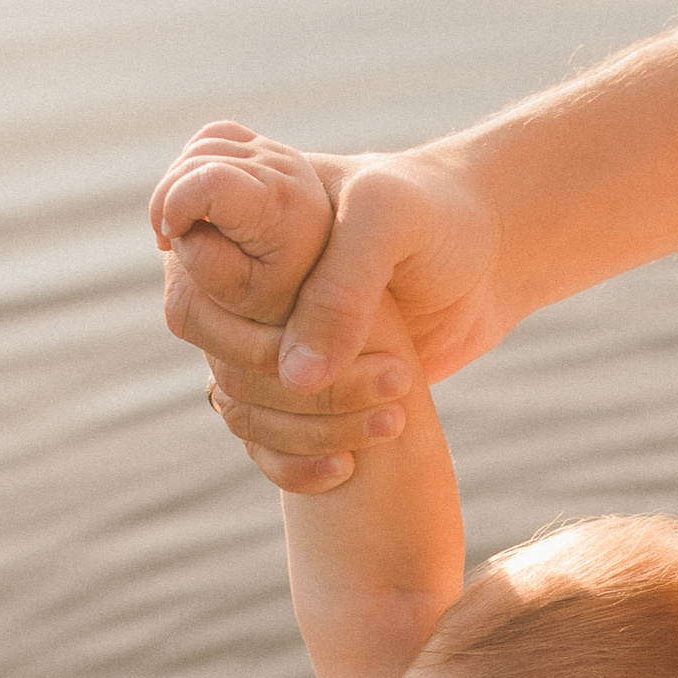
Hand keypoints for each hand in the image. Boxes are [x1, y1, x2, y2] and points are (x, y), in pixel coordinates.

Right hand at [153, 122, 508, 491]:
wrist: (490, 257)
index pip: (186, 255)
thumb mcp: (391, 224)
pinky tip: (348, 466)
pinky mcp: (294, 382)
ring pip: (236, 398)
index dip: (220, 290)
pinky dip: (295, 462)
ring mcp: (262, 332)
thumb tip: (294, 380)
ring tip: (392, 419)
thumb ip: (340, 289)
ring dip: (307, 425)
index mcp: (243, 212)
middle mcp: (238, 276)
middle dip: (288, 375)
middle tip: (390, 377)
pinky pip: (261, 439)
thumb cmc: (436, 216)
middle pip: (210, 342)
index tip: (293, 321)